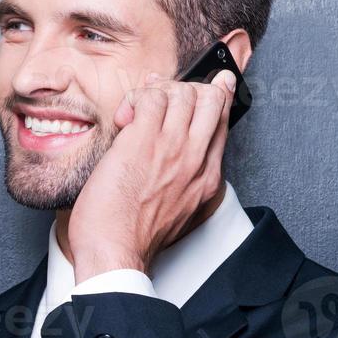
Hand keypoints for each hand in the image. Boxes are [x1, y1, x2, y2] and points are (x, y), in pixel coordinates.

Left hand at [67, 69, 235, 281]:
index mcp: (207, 177)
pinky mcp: (144, 140)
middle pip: (211, 97)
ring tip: (138, 110)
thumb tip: (177, 142)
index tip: (201, 86)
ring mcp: (172, 147)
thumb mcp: (178, 207)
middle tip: (163, 100)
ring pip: (181, 91)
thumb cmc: (134, 234)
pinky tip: (125, 118)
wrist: (115, 251)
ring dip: (156, 93)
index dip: (211, 94)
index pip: (222, 119)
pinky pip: (150, 97)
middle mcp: (196, 159)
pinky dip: (135, 99)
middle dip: (186, 89)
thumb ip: (184, 175)